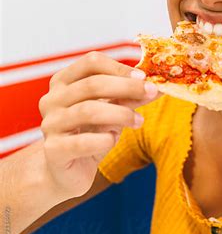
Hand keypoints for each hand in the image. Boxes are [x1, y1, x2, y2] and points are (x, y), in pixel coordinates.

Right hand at [38, 51, 160, 198]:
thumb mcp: (111, 110)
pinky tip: (112, 140)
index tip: (143, 77)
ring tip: (139, 121)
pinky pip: (83, 142)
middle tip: (151, 92)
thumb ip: (129, 97)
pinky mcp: (53, 150)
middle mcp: (52, 99)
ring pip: (89, 110)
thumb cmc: (89, 134)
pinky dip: (104, 139)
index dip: (119, 67)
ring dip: (121, 114)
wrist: (66, 171)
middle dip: (127, 87)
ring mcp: (50, 124)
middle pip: (92, 84)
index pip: (91, 62)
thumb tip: (158, 87)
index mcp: (63, 81)